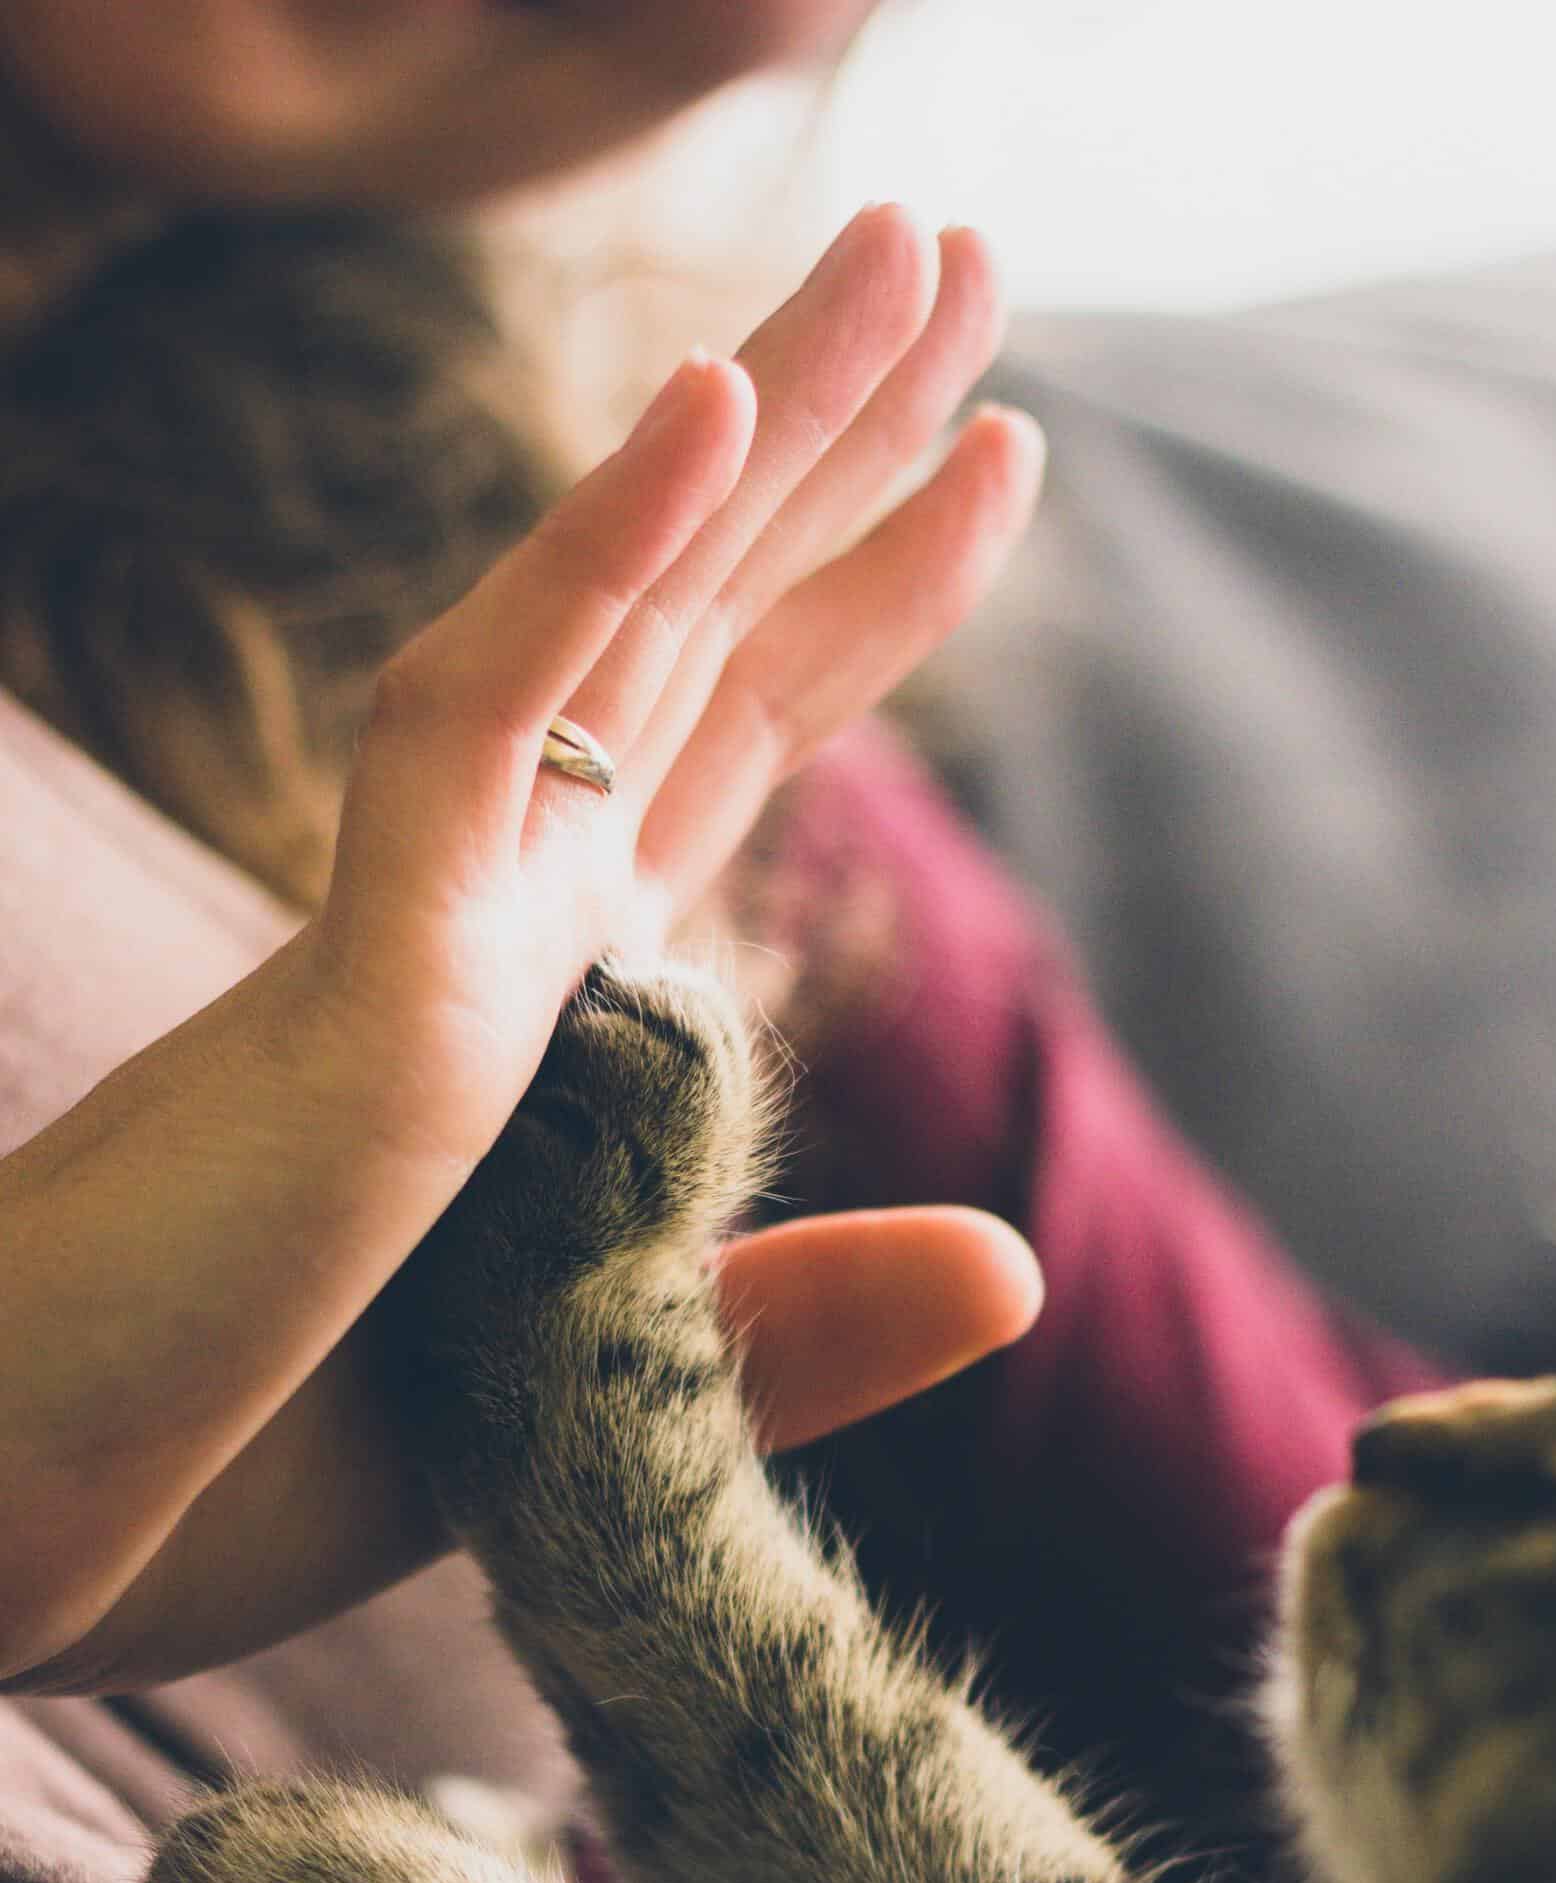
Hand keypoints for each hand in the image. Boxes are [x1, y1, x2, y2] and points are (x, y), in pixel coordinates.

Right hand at [0, 210, 1045, 1691]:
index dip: (858, 589)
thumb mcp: (602, 1400)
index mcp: (544, 1005)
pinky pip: (477, 728)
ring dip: (767, 423)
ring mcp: (424, 931)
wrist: (20, 1532)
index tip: (990, 458)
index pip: (727, 743)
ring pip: (620, 622)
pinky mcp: (358, 982)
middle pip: (700, 631)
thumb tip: (1020, 1266)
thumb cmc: (249, 1464)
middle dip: (839, 438)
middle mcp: (493, 924)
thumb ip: (798, 1321)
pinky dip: (592, 562)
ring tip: (921, 244)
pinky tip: (712, 404)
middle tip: (965, 249)